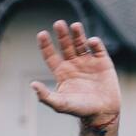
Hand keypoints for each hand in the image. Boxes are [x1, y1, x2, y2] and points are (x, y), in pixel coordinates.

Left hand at [32, 21, 120, 135]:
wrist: (101, 112)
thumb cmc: (79, 109)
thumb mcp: (59, 104)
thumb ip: (45, 95)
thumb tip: (32, 85)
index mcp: (62, 72)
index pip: (51, 56)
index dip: (46, 45)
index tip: (42, 34)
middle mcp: (74, 65)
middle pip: (66, 46)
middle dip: (62, 35)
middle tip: (58, 23)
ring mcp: (89, 62)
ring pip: (81, 44)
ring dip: (78, 35)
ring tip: (75, 25)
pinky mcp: (103, 62)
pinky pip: (98, 49)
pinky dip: (95, 44)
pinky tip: (91, 41)